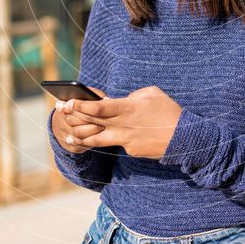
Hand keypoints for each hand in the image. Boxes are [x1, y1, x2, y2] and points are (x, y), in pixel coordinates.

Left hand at [61, 85, 182, 158]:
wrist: (184, 138)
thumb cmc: (169, 111)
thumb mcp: (152, 94)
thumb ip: (134, 96)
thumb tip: (124, 100)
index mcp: (128, 108)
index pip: (98, 107)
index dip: (81, 105)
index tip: (69, 101)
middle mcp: (123, 125)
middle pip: (92, 122)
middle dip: (74, 116)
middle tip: (60, 110)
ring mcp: (126, 140)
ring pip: (97, 140)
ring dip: (80, 137)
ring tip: (68, 135)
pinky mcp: (131, 150)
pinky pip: (118, 142)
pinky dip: (111, 138)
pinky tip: (106, 137)